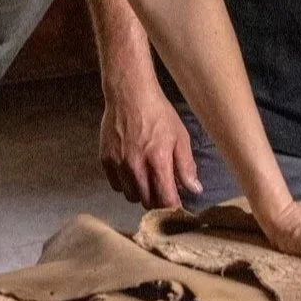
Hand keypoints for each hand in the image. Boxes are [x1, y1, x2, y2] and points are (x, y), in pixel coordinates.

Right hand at [100, 80, 201, 208]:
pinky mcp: (105, 160)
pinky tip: (132, 171)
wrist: (130, 94)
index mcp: (158, 161)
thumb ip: (186, 166)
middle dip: (158, 200)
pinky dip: (125, 184)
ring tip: (147, 178)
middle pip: (147, 202)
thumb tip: (195, 190)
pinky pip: (116, 186)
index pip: (165, 200)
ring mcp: (118, 164)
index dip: (173, 207)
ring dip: (141, 193)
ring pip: (131, 196)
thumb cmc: (159, 113)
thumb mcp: (180, 136)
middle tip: (163, 189)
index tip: (177, 204)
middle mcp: (136, 166)